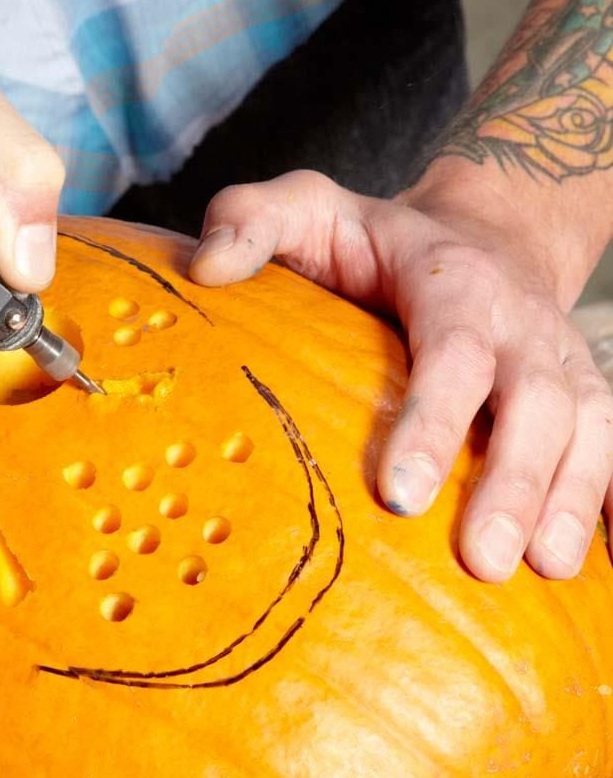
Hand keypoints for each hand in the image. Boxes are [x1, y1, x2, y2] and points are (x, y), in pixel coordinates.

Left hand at [190, 169, 612, 581]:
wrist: (483, 235)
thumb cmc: (375, 240)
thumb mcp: (308, 208)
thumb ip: (251, 220)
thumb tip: (206, 270)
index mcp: (453, 282)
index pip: (452, 353)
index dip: (434, 422)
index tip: (399, 495)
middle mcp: (520, 324)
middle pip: (537, 402)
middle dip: (517, 482)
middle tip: (482, 561)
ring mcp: (562, 361)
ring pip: (590, 428)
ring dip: (570, 500)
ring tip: (544, 570)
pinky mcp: (583, 395)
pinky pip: (611, 447)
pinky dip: (607, 501)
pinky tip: (591, 561)